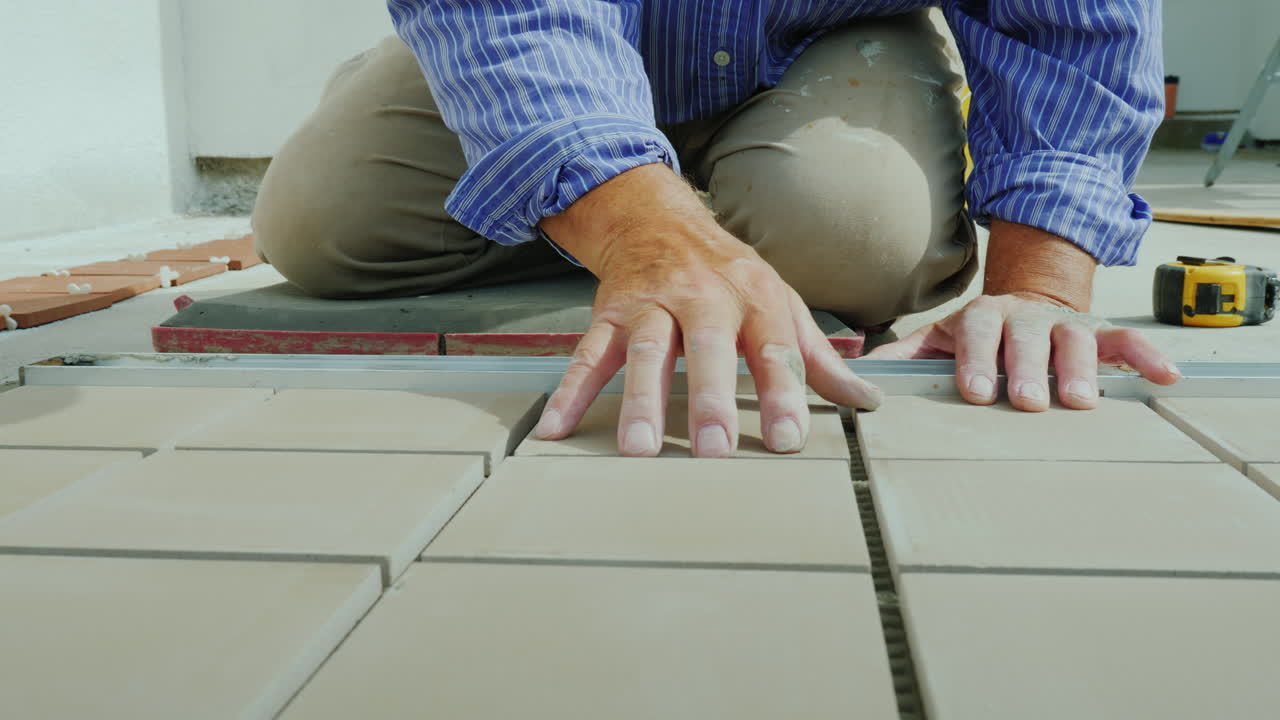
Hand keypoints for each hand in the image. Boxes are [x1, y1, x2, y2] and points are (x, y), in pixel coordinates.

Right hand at [532, 164, 881, 456]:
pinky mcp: (610, 313)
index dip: (782, 394)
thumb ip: (817, 359)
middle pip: (707, 349)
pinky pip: (588, 354)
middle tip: (713, 448)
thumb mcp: (780, 304)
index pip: (774, 350)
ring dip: (639, 400)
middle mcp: (702, 299)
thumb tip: (867, 402)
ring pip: (645, 352)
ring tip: (637, 449)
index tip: (786, 440)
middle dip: (709, 398)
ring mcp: (652, 305)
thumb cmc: (728, 274)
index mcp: (754, 300)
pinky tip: (557, 428)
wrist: (659, 220)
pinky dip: (571, 391)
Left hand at [866, 291, 1180, 409]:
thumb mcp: (935, 343)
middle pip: (1027, 337)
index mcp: (979, 319)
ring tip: (1080, 402)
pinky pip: (1124, 342)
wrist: (1022, 305)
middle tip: (1029, 400)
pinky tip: (1165, 376)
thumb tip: (855, 379)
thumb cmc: (973, 338)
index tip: (976, 390)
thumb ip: (901, 359)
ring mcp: (1062, 324)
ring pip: (1075, 339)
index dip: (976, 358)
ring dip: (1079, 368)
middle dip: (1028, 367)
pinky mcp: (1099, 334)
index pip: (975, 332)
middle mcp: (1023, 317)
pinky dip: (1144, 357)